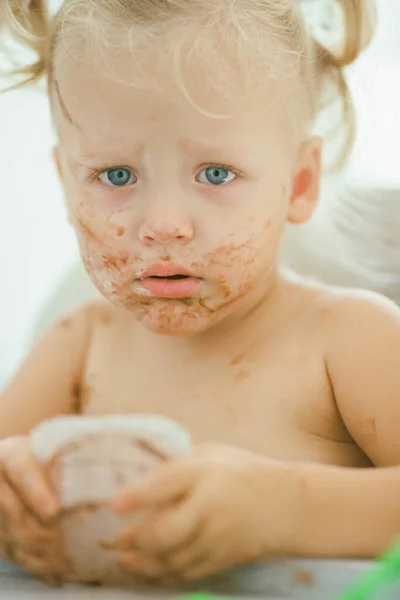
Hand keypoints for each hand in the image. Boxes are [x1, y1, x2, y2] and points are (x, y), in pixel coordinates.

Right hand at [0, 436, 68, 584]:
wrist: (22, 467)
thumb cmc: (50, 455)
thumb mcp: (58, 448)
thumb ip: (74, 457)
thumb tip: (110, 473)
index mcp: (11, 455)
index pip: (21, 470)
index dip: (35, 491)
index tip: (53, 511)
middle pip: (13, 511)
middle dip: (39, 532)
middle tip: (64, 543)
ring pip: (10, 536)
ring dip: (38, 554)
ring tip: (65, 562)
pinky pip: (10, 553)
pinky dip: (34, 566)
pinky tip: (55, 572)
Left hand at [109, 444, 297, 584]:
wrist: (286, 505)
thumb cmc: (243, 472)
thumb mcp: (211, 454)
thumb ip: (179, 464)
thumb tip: (142, 478)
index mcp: (205, 474)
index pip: (167, 482)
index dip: (137, 496)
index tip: (113, 505)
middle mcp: (208, 508)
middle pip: (164, 533)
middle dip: (133, 542)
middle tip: (112, 542)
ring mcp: (216, 539)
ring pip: (171, 560)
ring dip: (142, 564)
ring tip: (123, 562)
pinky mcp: (221, 559)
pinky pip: (186, 573)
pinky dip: (162, 575)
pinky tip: (148, 572)